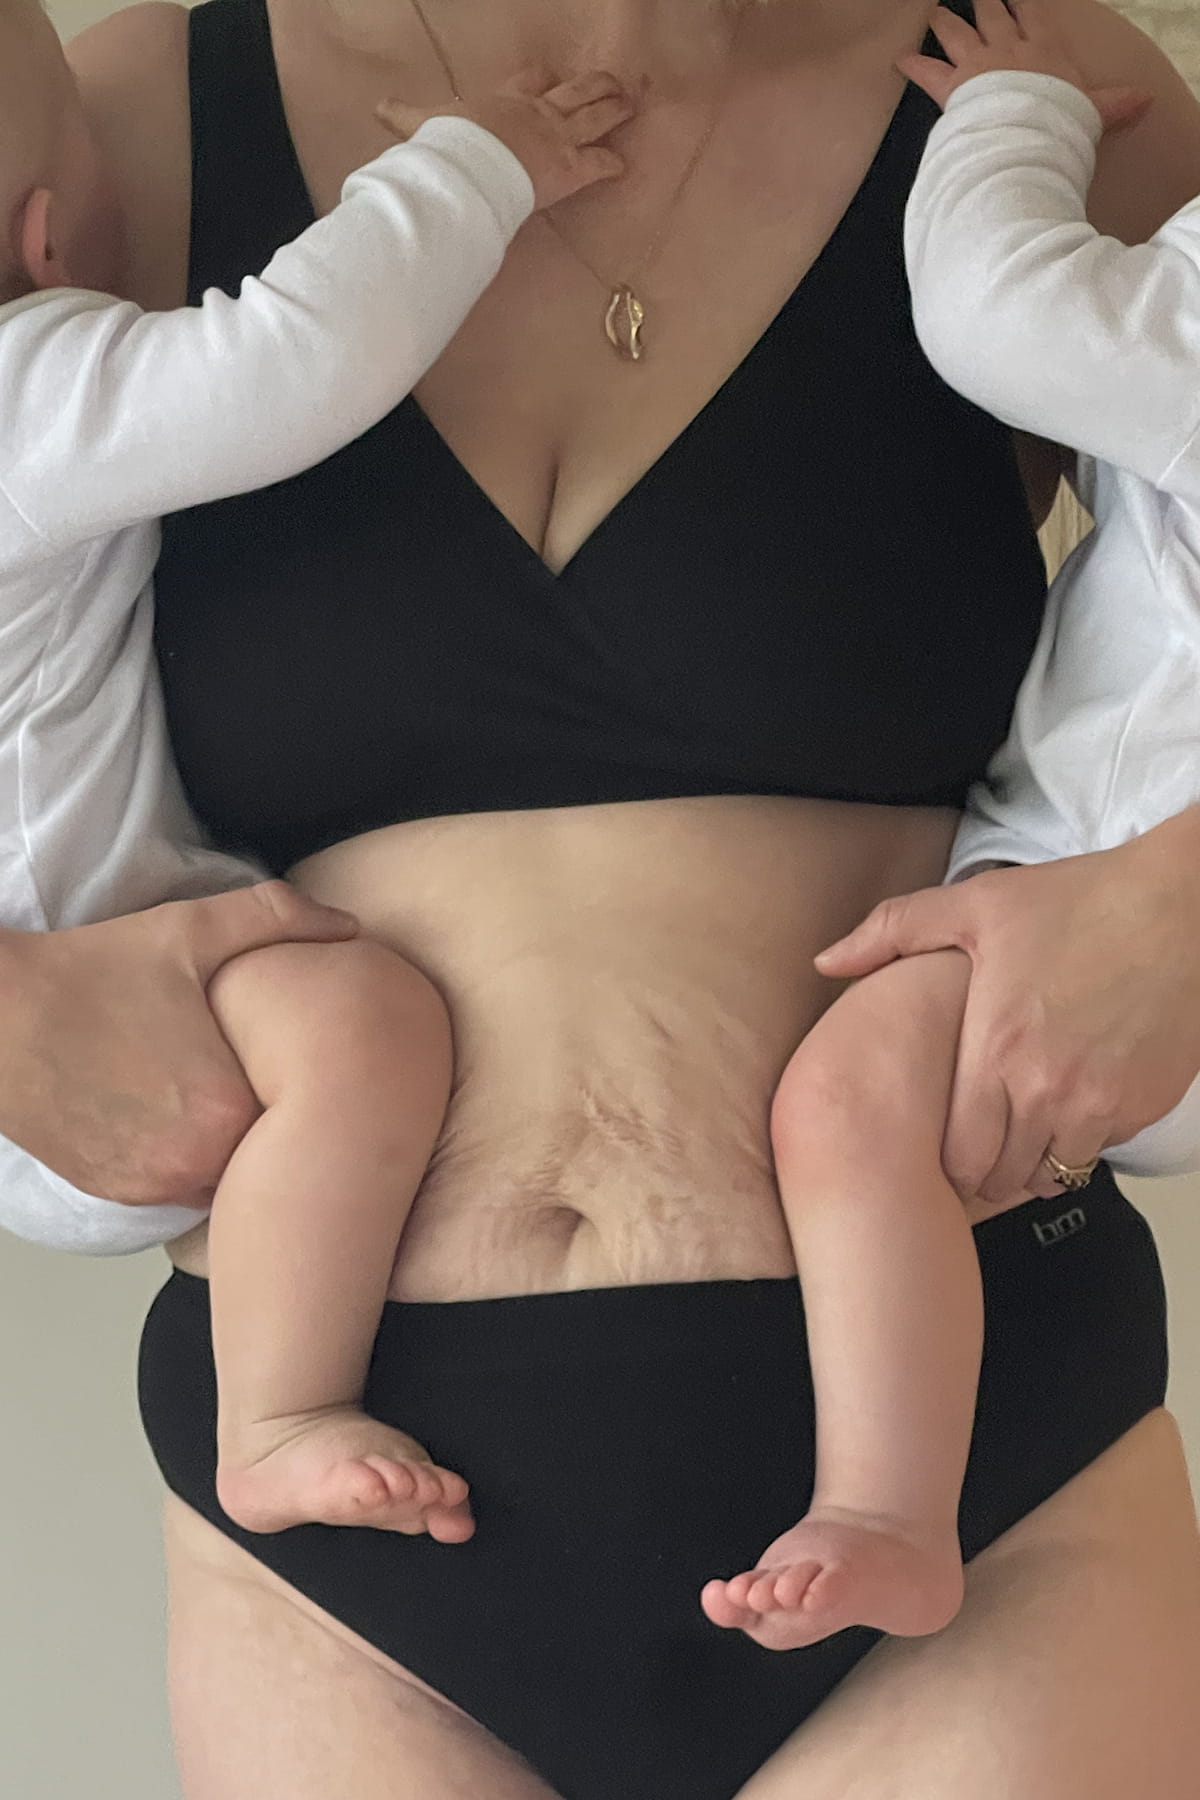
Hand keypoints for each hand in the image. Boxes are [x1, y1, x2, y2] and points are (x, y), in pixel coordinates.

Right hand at [0, 883, 356, 1206]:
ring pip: (226, 1173)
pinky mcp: (118, 1193)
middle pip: (268, 1150)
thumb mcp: (189, 931)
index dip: (311, 1082)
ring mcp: (151, 1186)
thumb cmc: (91, 972)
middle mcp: (191, 1164)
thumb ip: (276, 919)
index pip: (305, 1113)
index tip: (308, 1059)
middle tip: (265, 1071)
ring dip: (232, 1142)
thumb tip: (348, 925)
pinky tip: (179, 1110)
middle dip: (273, 1114)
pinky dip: (189, 1156)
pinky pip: (181, 1185)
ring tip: (220, 1090)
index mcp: (224, 1108)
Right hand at [377, 67, 632, 210]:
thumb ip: (404, 116)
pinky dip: (611, 164)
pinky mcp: (570, 168)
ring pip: (595, 115)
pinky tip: (622, 165)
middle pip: (574, 92)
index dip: (542, 80)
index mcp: (507, 101)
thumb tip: (377, 107)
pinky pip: (598, 163)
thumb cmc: (449, 146)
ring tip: (630, 104)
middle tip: (612, 82)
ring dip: (614, 109)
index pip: (531, 82)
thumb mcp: (424, 123)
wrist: (469, 168)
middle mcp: (538, 113)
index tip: (549, 77)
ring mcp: (558, 138)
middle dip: (595, 86)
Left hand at [814, 814, 1199, 1207]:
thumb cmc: (1079, 902)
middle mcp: (1050, 1088)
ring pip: (1053, 1172)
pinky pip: (1102, 1150)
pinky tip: (1070, 1105)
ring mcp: (1104, 1104)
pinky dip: (1082, 1139)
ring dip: (1033, 1160)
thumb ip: (892, 933)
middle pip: (1002, 1176)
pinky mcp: (1145, 1106)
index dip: (943, 1160)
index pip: (957, 1154)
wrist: (1181, 906)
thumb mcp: (975, 905)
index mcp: (998, 1048)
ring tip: (1019, 1129)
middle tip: (974, 1147)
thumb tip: (827, 960)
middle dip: (983, 1169)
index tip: (938, 1145)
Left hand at [898, 0, 1152, 135]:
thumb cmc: (1061, 122)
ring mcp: (978, 63)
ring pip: (958, 33)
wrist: (1026, 137)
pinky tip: (900, 59)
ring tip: (935, 13)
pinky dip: (913, 66)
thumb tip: (1145, 100)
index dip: (1022, 0)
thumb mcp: (1092, 111)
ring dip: (945, 22)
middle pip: (992, 14)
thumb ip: (1113, 104)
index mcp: (1044, 48)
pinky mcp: (953, 87)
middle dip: (983, 1)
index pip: (1033, 12)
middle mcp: (1009, 47)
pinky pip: (928, 73)